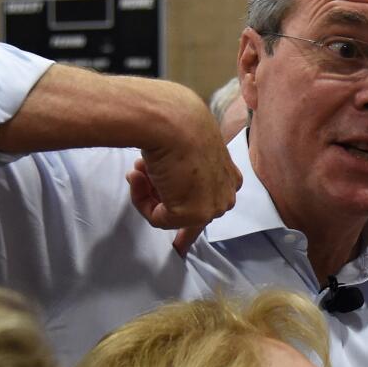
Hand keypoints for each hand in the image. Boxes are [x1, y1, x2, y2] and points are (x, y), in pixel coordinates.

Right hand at [127, 85, 242, 255]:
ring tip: (138, 167)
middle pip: (188, 211)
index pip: (212, 205)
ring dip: (148, 191)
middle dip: (158, 194)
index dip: (191, 224)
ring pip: (170, 214)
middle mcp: (225, 194)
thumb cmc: (175, 124)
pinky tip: (139, 175)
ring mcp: (211, 207)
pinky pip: (157, 219)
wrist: (171, 120)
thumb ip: (181, 174)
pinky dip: (142, 200)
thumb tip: (161, 183)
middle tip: (139, 172)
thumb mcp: (185, 148)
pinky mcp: (191, 215)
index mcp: (229, 177)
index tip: (179, 247)